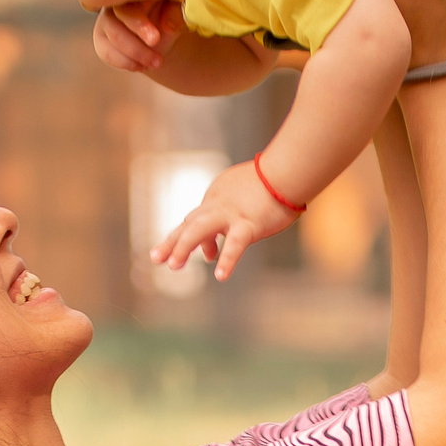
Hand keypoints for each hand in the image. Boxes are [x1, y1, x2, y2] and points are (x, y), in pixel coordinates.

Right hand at [93, 0, 184, 73]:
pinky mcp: (101, 37)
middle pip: (114, 20)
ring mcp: (107, 18)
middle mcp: (116, 0)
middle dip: (135, 45)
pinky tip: (140, 66)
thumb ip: (176, 15)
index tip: (155, 40)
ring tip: (157, 64)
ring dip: (134, 55)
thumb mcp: (179, 14)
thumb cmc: (172, 15)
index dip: (138, 23)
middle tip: (158, 61)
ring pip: (112, 37)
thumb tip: (168, 24)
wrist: (163, 34)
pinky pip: (105, 51)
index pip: (127, 4)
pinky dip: (124, 62)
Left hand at [151, 159, 294, 280]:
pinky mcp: (249, 223)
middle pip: (189, 223)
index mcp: (218, 197)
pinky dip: (227, 259)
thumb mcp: (246, 195)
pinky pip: (235, 244)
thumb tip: (218, 242)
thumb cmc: (274, 182)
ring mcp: (231, 213)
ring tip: (173, 265)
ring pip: (199, 229)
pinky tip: (220, 275)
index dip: (191, 237)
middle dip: (172, 241)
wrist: (289, 169)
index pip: (198, 219)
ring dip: (183, 246)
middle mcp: (218, 204)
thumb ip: (232, 214)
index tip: (204, 254)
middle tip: (156, 258)